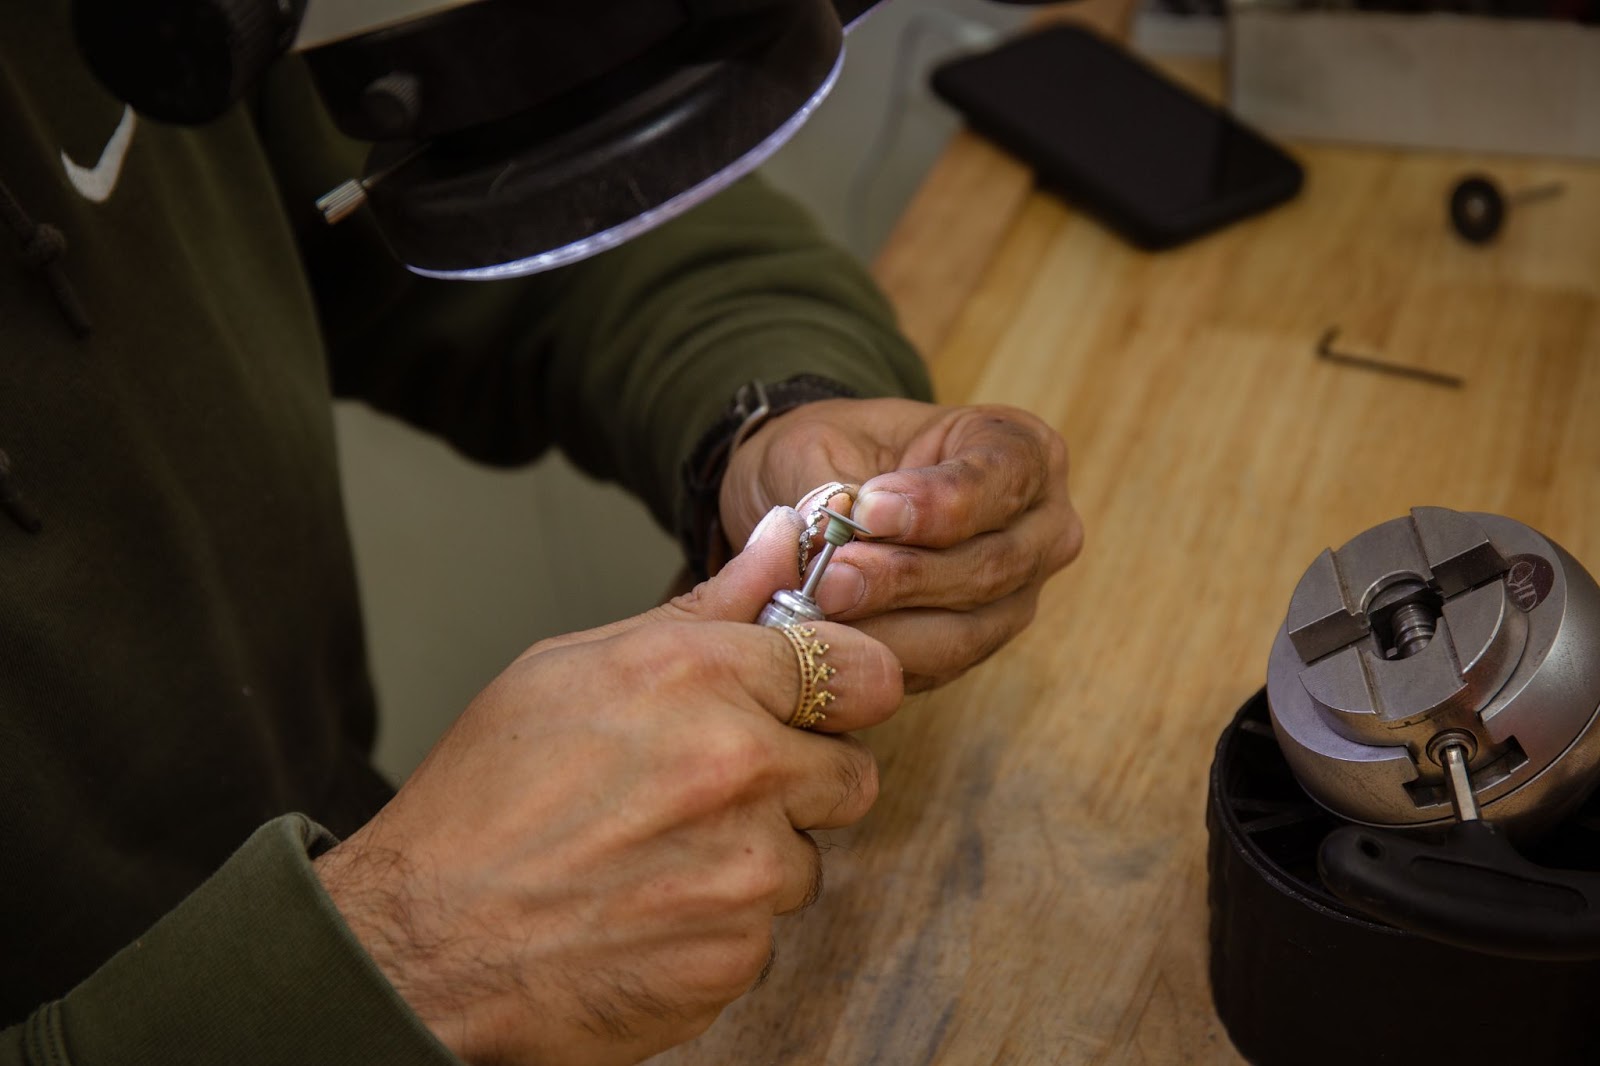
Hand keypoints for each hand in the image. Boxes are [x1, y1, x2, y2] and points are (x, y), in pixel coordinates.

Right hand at [315, 511, 902, 1064]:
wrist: (423, 941)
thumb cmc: (485, 797)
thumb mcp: (576, 667)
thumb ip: (706, 608)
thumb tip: (787, 539)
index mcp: (700, 677)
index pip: (861, 669)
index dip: (847, 687)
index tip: (828, 703)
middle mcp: (739, 767)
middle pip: (853, 773)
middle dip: (803, 781)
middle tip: (721, 790)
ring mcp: (744, 870)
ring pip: (805, 859)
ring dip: (754, 860)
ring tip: (659, 857)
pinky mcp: (735, 956)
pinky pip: (764, 934)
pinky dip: (719, 928)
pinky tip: (647, 911)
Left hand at [719, 398, 1081, 690]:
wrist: (833, 498)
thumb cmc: (843, 451)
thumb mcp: (829, 444)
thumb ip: (833, 491)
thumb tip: (825, 531)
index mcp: (1022, 451)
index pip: (1001, 479)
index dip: (938, 501)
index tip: (871, 508)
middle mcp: (1042, 528)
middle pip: (992, 566)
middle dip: (904, 577)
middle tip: (831, 578)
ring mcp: (1019, 597)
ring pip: (967, 630)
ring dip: (887, 626)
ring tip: (820, 609)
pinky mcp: (980, 648)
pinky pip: (936, 668)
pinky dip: (877, 657)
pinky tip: (828, 641)